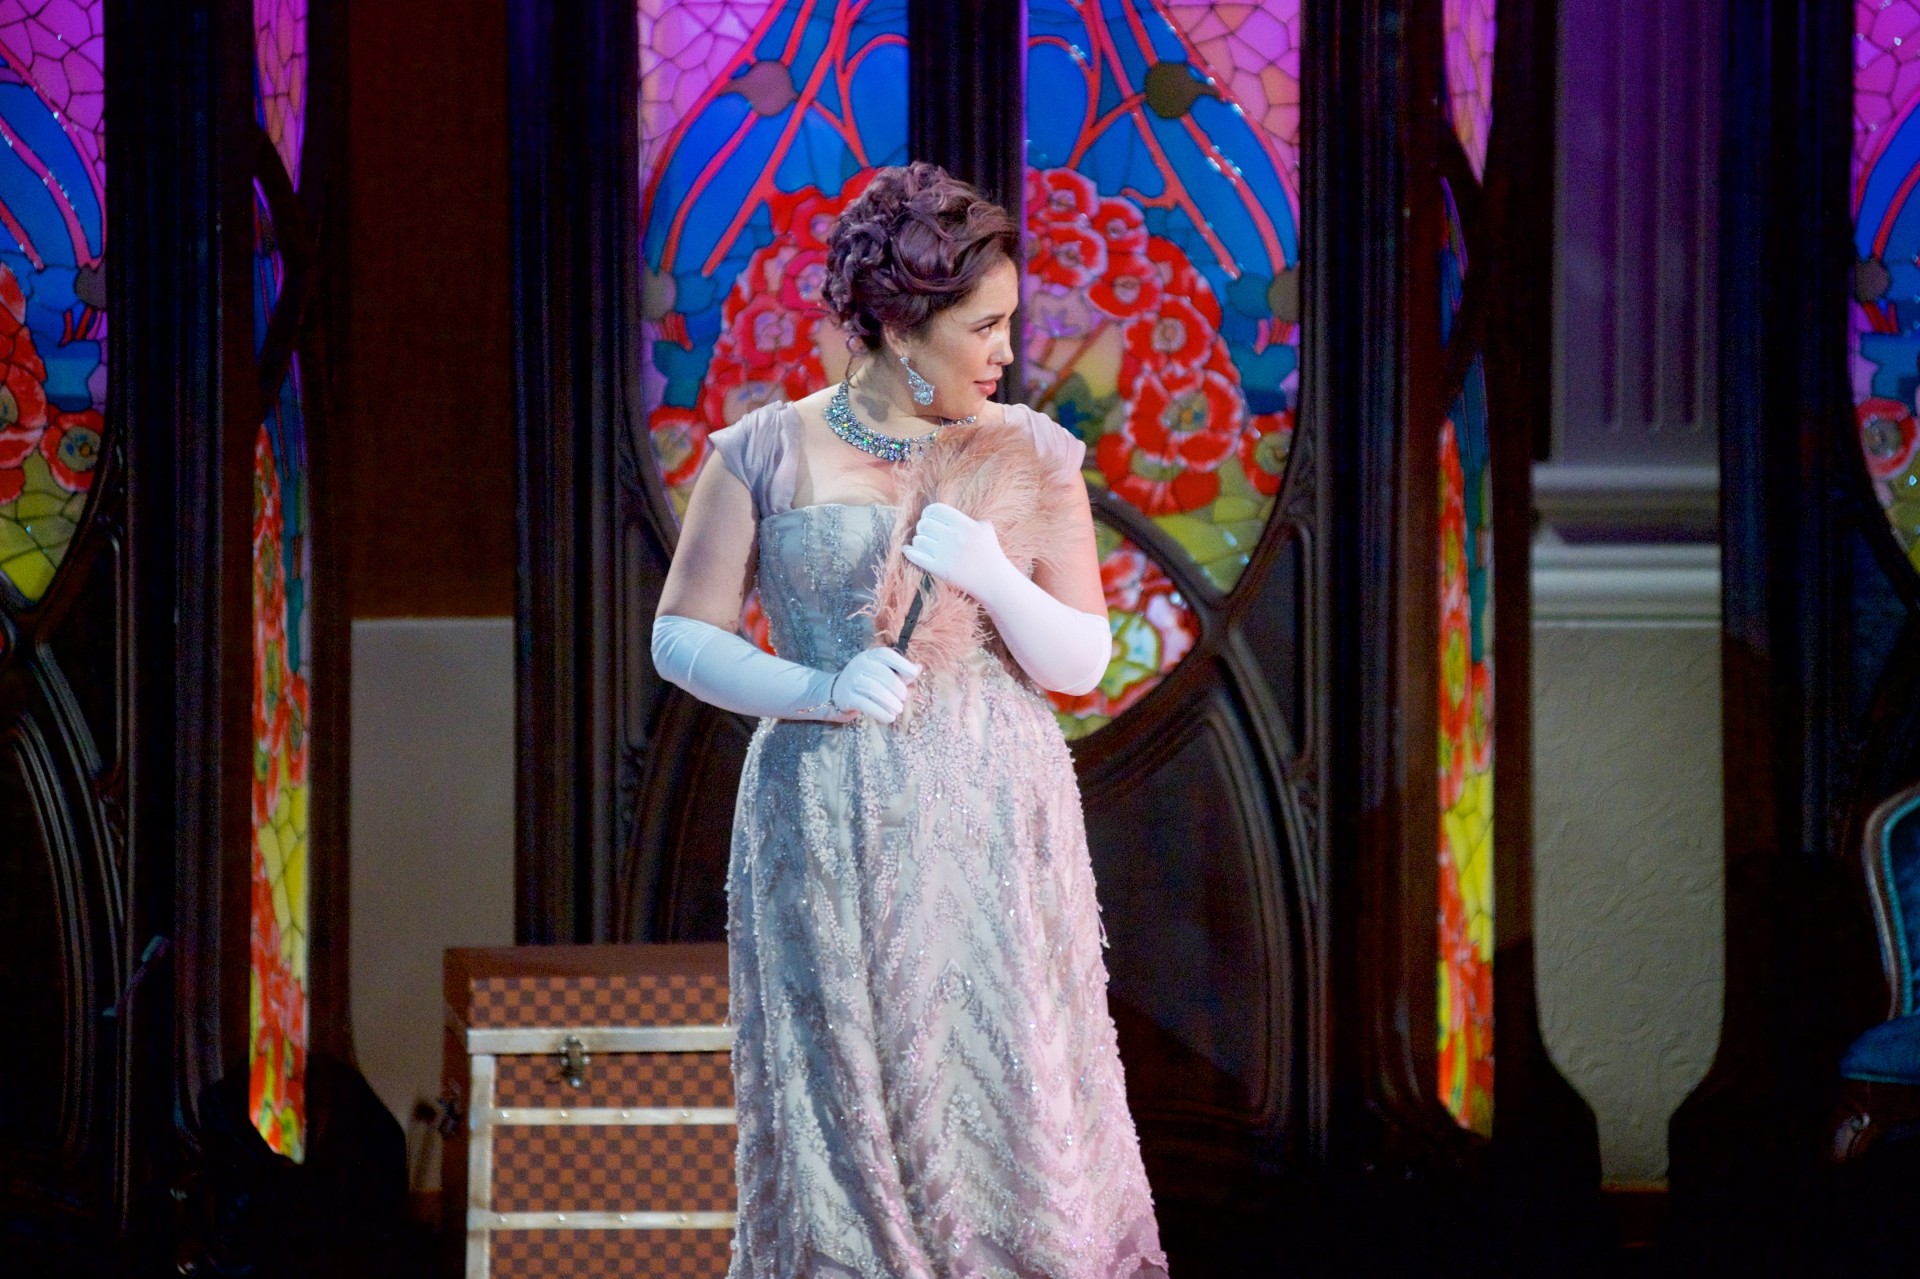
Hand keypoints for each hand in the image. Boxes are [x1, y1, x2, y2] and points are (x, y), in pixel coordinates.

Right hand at [828, 646, 921, 722]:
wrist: (837, 692)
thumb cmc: (866, 680)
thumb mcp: (882, 673)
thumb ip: (900, 671)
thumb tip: (918, 668)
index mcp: (869, 656)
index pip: (886, 655)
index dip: (901, 663)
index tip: (913, 674)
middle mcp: (858, 664)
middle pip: (881, 673)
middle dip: (896, 687)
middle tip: (905, 698)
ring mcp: (851, 680)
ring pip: (873, 689)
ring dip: (889, 701)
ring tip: (899, 710)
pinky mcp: (846, 697)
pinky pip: (865, 704)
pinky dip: (880, 712)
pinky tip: (889, 718)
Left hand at [900, 502, 1018, 604]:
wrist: (993, 581)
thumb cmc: (990, 554)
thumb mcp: (985, 529)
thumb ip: (970, 518)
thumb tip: (951, 512)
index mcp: (966, 525)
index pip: (936, 509)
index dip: (928, 512)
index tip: (928, 517)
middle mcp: (955, 537)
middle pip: (924, 524)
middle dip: (923, 527)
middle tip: (926, 532)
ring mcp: (946, 553)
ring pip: (918, 540)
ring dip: (918, 541)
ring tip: (924, 544)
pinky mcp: (939, 569)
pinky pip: (916, 556)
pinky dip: (909, 552)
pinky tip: (908, 550)